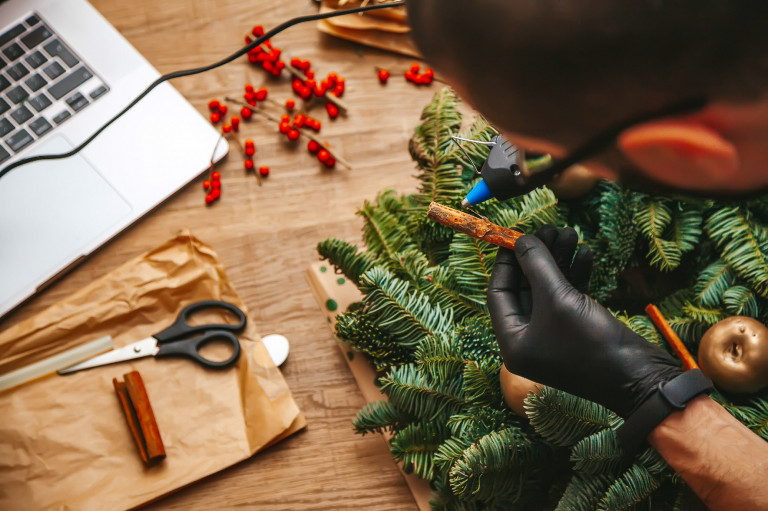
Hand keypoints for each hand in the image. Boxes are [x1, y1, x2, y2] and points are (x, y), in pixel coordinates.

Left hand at [487, 225, 682, 416]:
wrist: (640, 379)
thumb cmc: (591, 343)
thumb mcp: (558, 298)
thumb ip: (537, 265)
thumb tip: (522, 240)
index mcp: (513, 341)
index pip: (498, 294)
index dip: (506, 262)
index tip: (513, 234)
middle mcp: (529, 341)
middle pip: (524, 288)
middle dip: (537, 257)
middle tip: (550, 228)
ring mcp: (554, 336)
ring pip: (549, 289)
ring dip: (559, 261)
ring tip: (571, 233)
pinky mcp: (578, 331)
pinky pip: (569, 298)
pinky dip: (575, 275)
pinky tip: (586, 254)